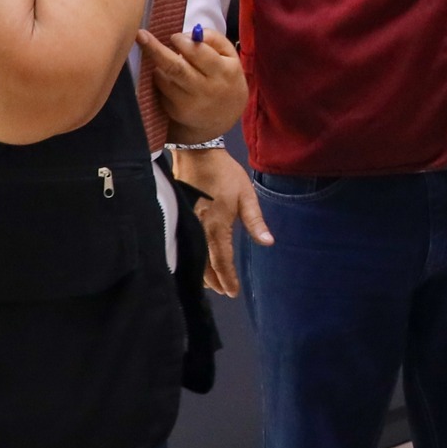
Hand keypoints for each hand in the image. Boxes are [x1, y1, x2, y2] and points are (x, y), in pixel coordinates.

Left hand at [138, 28, 247, 144]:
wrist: (223, 118)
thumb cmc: (224, 79)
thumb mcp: (229, 56)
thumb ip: (213, 39)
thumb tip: (189, 33)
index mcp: (224, 71)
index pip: (199, 52)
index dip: (183, 42)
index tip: (174, 37)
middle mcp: (207, 89)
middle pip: (176, 67)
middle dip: (155, 49)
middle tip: (141, 35)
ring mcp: (190, 103)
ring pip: (164, 78)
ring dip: (159, 66)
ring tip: (165, 62)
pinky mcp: (177, 111)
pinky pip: (161, 90)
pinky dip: (160, 79)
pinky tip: (167, 79)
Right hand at [168, 145, 270, 297]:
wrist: (196, 154)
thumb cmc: (225, 174)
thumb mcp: (246, 195)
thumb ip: (256, 221)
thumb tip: (268, 243)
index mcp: (216, 226)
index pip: (221, 261)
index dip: (227, 279)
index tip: (232, 293)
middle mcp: (198, 230)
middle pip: (204, 264)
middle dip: (213, 280)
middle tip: (223, 292)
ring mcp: (185, 225)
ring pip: (192, 257)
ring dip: (202, 272)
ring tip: (212, 283)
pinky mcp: (178, 219)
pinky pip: (184, 245)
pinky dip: (191, 258)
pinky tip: (196, 262)